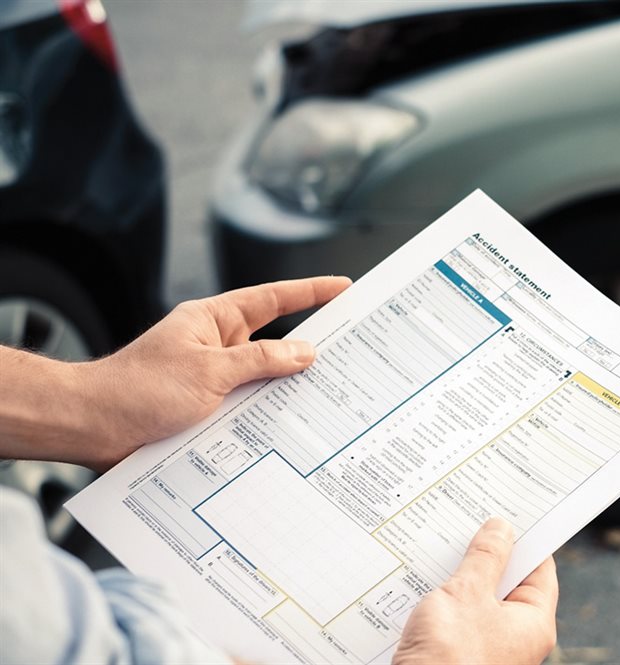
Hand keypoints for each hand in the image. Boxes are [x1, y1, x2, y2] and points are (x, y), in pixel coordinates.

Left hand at [0, 276, 349, 469]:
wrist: (92, 428)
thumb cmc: (136, 390)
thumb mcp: (208, 372)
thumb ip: (261, 361)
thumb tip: (304, 352)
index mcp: (214, 320)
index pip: (272, 299)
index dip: (310, 291)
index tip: (343, 286)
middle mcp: (216, 346)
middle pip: (275, 340)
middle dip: (310, 346)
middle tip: (350, 348)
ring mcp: (213, 378)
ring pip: (265, 379)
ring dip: (287, 390)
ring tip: (325, 396)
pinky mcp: (208, 408)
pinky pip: (249, 407)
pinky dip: (267, 416)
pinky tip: (287, 429)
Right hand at [393, 518, 557, 664]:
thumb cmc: (448, 658)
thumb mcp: (467, 594)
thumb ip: (485, 558)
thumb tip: (500, 529)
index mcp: (534, 624)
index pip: (540, 570)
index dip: (526, 539)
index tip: (509, 513)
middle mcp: (517, 641)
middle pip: (509, 584)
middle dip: (487, 556)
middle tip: (470, 525)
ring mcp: (489, 651)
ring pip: (480, 601)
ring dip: (461, 578)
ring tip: (443, 550)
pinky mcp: (461, 657)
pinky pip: (459, 619)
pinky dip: (446, 600)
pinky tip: (425, 584)